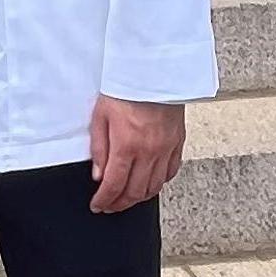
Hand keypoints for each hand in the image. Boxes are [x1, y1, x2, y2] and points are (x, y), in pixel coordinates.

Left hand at [89, 96, 185, 213]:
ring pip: (154, 187)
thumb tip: (98, 176)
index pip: (114, 185)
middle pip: (135, 192)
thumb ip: (99, 148)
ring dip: (139, 197)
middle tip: (110, 206)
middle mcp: (149, 151)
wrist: (152, 70)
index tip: (98, 205)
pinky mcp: (177, 142)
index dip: (104, 200)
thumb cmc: (124, 87)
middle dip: (120, 204)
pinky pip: (171, 172)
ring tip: (127, 198)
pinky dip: (159, 182)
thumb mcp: (100, 115)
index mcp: (127, 145)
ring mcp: (166, 149)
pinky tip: (149, 182)